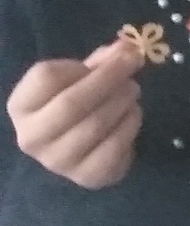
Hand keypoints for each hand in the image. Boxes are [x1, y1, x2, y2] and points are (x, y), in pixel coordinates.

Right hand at [9, 44, 142, 187]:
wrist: (83, 150)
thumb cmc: (77, 105)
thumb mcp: (82, 79)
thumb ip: (101, 62)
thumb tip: (128, 48)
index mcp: (21, 106)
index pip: (46, 76)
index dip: (85, 64)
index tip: (116, 56)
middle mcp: (30, 136)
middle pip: (71, 102)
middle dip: (108, 82)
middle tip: (132, 70)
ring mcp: (56, 161)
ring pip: (94, 125)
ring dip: (121, 103)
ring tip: (133, 92)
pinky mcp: (85, 177)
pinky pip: (112, 149)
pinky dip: (129, 127)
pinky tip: (133, 115)